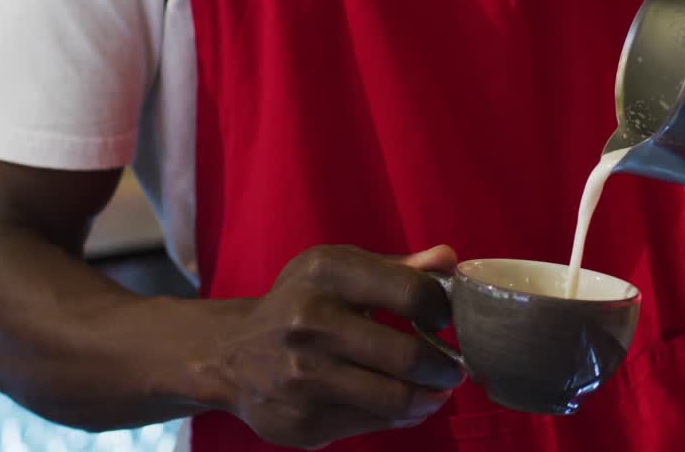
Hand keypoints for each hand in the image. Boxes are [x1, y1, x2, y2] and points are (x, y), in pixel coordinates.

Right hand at [210, 245, 463, 449]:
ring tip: (437, 390)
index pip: (411, 293)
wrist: (230, 353)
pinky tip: (407, 404)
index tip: (445, 320)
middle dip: (445, 367)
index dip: (441, 310)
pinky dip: (402, 416)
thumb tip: (451, 260)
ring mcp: (304, 376)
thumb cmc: (300, 303)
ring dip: (430, 397)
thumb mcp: (339, 271)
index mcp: (326, 274)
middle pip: (408, 356)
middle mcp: (310, 322)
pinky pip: (374, 423)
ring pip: (395, 398)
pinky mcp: (303, 421)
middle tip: (454, 368)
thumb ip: (398, 268)